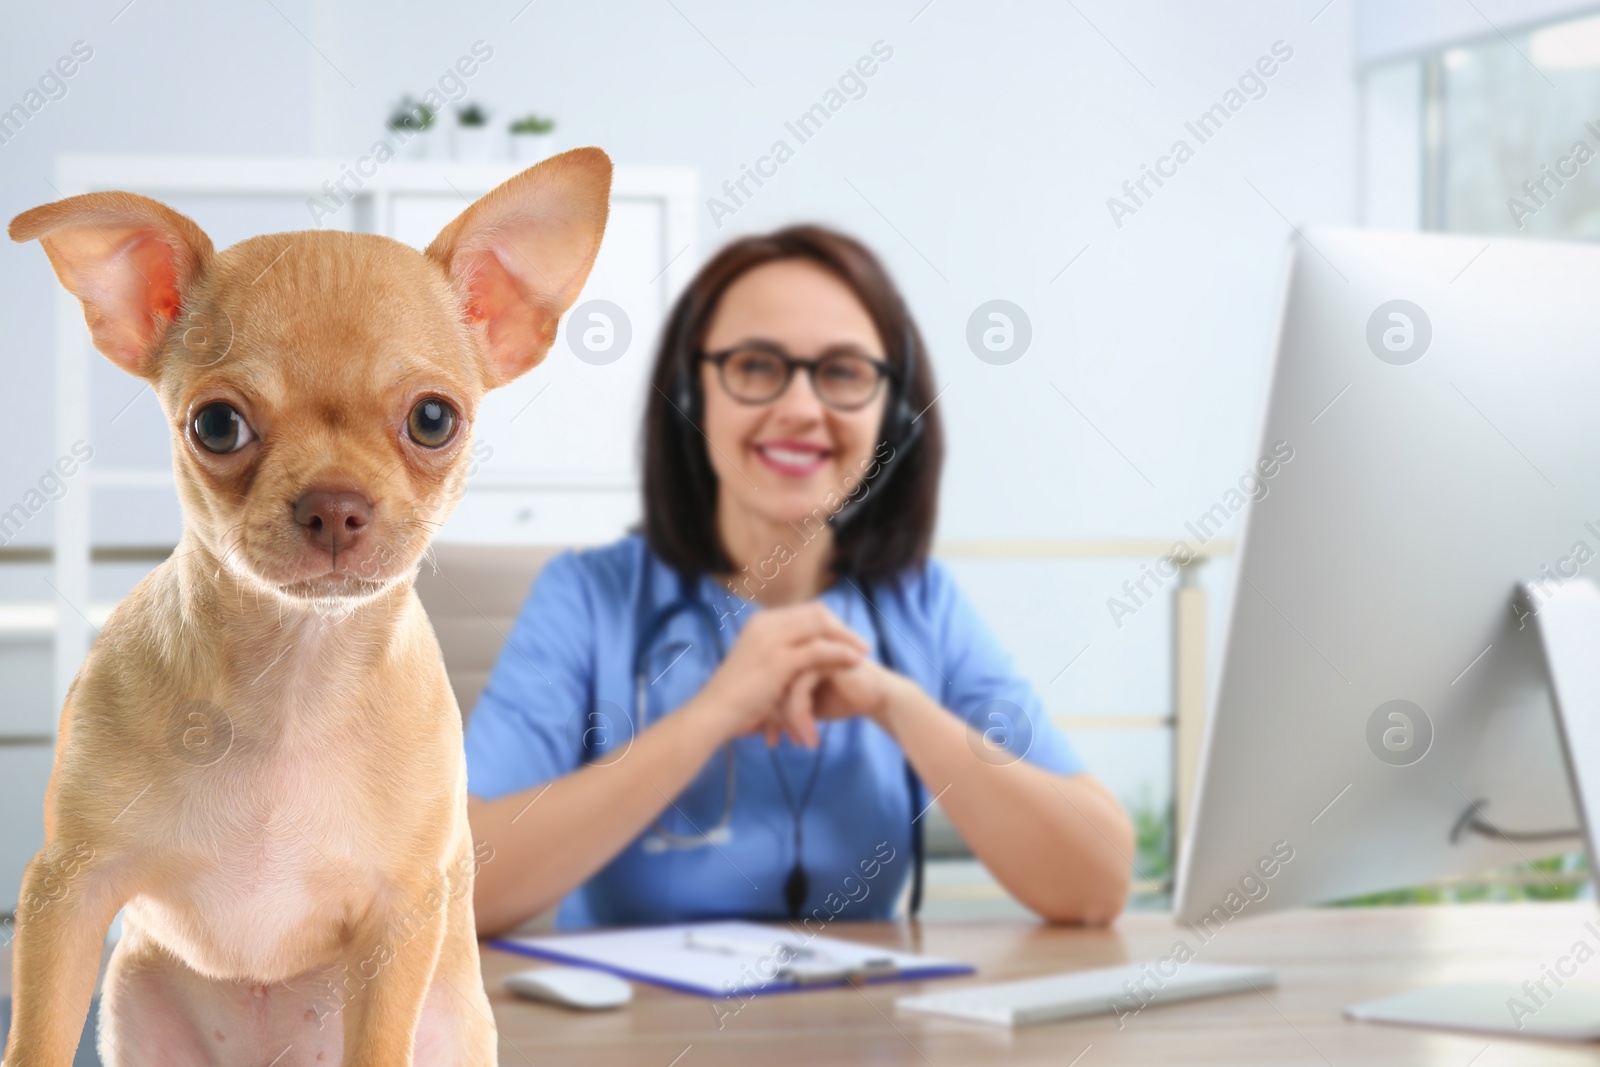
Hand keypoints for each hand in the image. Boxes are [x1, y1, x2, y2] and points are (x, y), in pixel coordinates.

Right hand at [690, 602, 867, 743]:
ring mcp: (772, 640)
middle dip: (842, 628)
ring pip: (821, 628)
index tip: (847, 638)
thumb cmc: (736, 697)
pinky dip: (841, 654)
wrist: (714, 713)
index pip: (806, 611)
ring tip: (864, 653)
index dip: (831, 622)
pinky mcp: (779, 660)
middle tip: (862, 645)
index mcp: (761, 622)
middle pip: (817, 614)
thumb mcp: (757, 665)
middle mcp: (766, 624)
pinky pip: (819, 650)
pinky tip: (855, 663)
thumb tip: (802, 654)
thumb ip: (778, 653)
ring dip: (846, 639)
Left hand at [773, 657, 916, 747]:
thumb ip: (784, 707)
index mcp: (791, 656)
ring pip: (782, 688)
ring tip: (797, 742)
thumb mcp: (807, 706)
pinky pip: (800, 689)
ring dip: (788, 721)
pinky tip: (810, 737)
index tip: (767, 738)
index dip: (765, 712)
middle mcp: (797, 649)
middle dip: (772, 718)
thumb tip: (756, 725)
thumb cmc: (843, 700)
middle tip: (774, 742)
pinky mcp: (822, 658)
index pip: (766, 683)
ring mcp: (809, 650)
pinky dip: (802, 717)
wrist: (879, 698)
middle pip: (770, 684)